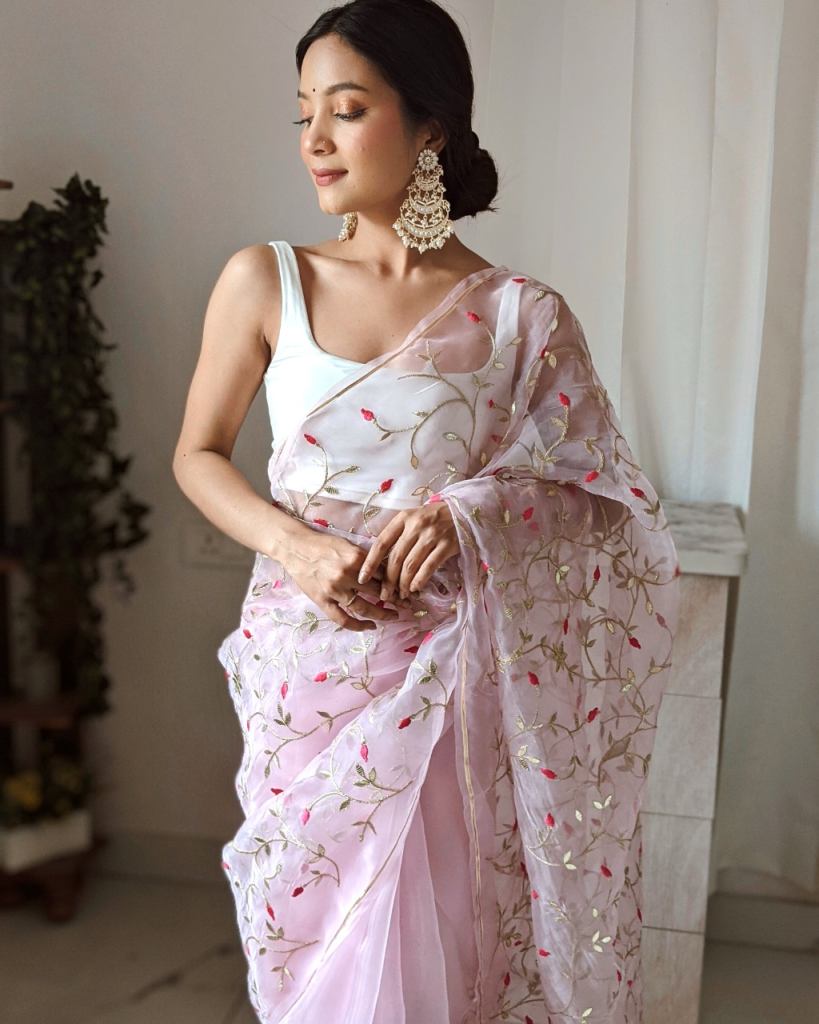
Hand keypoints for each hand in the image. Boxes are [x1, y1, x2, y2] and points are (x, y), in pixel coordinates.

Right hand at [284, 529, 412, 631]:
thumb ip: (366, 559)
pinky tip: (370, 626)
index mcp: (356, 558)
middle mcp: (347, 575)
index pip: (384, 574)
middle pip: (378, 591)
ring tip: (394, 616)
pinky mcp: (323, 601)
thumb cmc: (323, 544)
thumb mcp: (348, 545)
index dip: (398, 582)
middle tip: (408, 603)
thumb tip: (387, 570)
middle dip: (396, 599)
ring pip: (364, 608)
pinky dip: (358, 626)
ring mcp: (334, 590)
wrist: (295, 547)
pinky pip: (343, 619)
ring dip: (382, 614)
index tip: (409, 587)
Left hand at [356, 501, 458, 601]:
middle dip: (388, 581)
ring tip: (401, 595)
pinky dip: (420, 580)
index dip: (370, 563)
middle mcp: (416, 525)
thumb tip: (379, 563)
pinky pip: (429, 567)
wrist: (463, 511)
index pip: (381, 543)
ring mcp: (432, 535)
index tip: (362, 578)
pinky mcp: (447, 545)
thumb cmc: (432, 518)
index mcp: (403, 518)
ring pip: (411, 565)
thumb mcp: (412, 519)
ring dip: (403, 584)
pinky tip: (415, 588)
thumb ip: (397, 536)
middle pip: (396, 558)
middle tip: (384, 595)